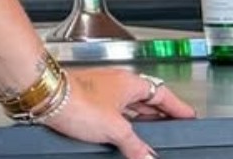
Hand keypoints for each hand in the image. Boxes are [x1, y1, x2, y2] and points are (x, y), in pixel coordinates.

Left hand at [42, 68, 195, 158]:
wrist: (43, 94)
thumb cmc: (76, 100)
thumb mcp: (115, 128)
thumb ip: (135, 144)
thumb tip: (148, 157)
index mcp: (129, 82)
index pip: (162, 94)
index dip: (177, 107)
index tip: (189, 116)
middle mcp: (115, 82)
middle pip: (145, 99)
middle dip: (158, 115)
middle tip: (171, 128)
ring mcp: (99, 90)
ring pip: (127, 105)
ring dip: (138, 120)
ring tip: (147, 136)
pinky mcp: (85, 99)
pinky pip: (111, 112)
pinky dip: (120, 124)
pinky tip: (118, 136)